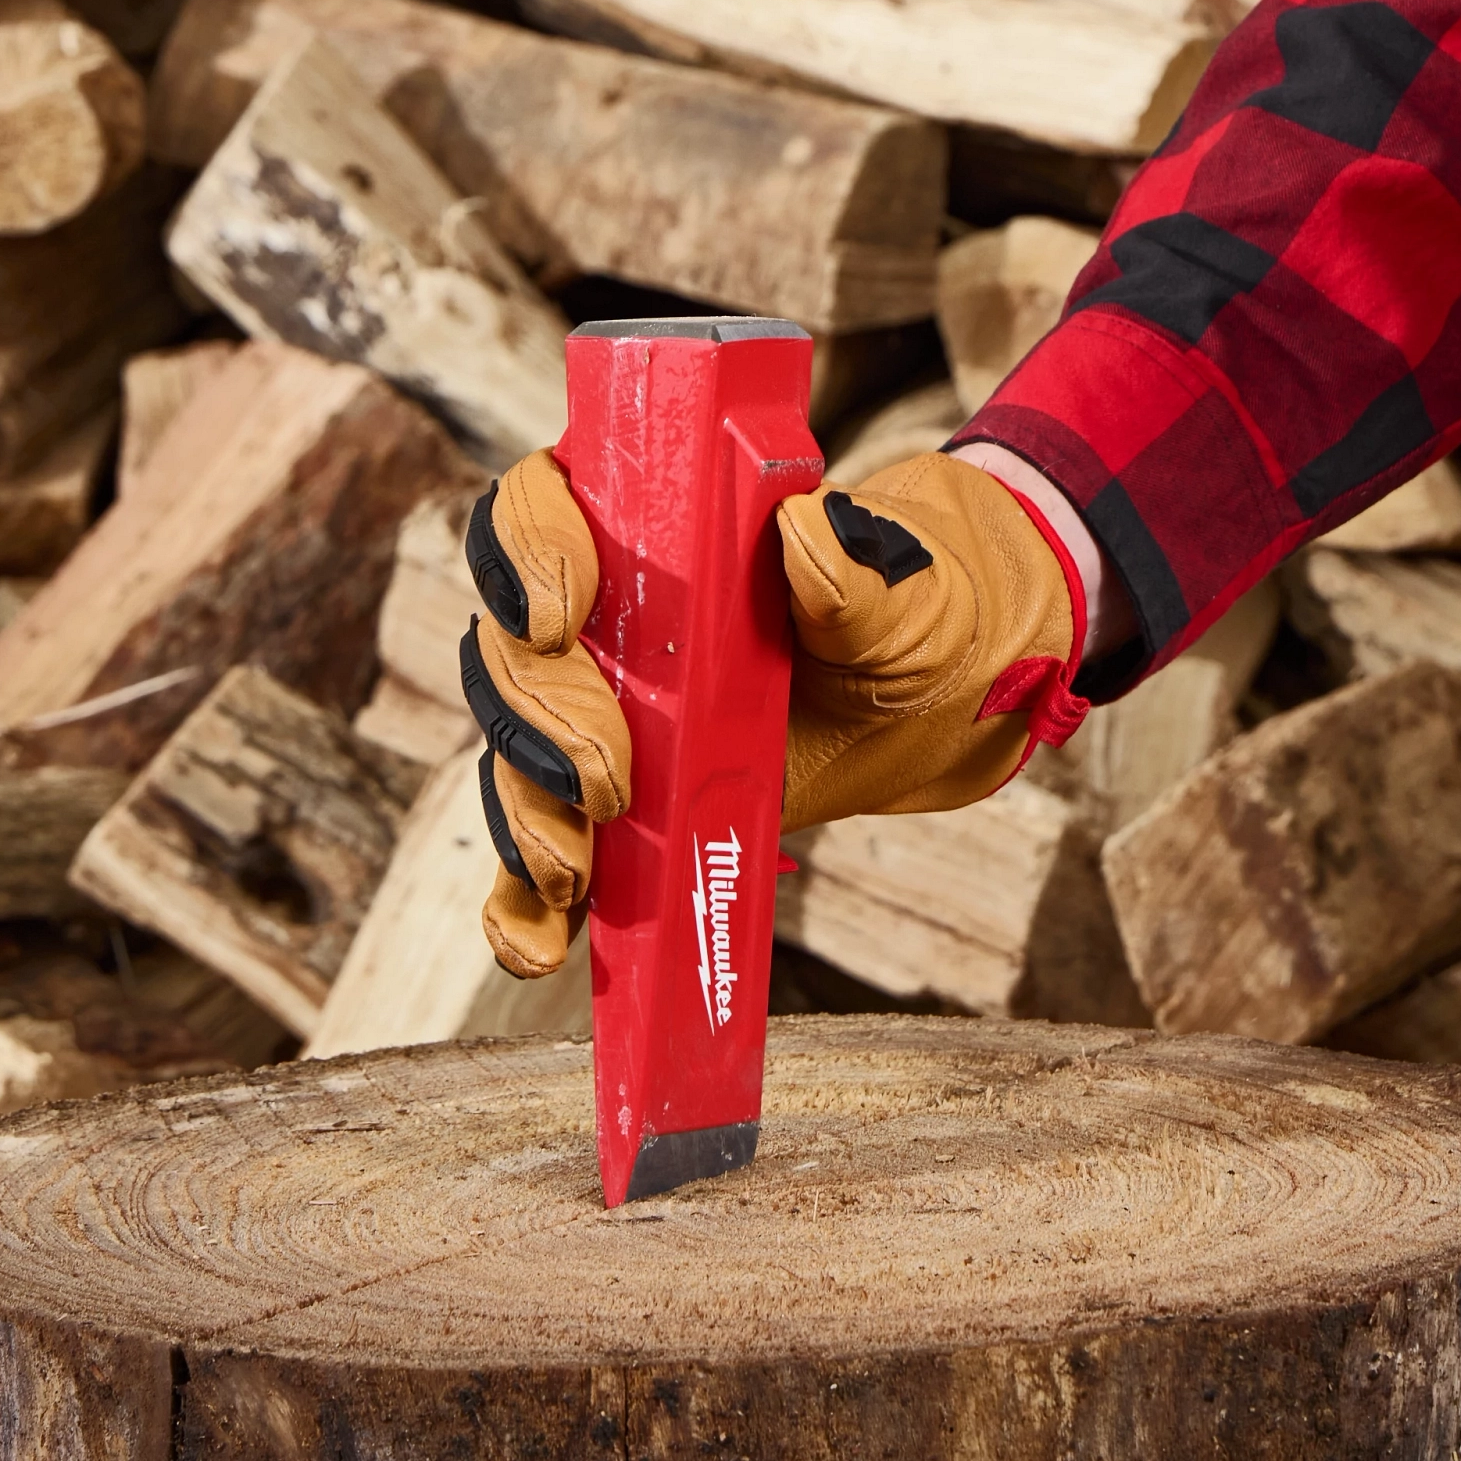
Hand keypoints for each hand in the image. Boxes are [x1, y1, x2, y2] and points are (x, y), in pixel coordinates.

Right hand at [461, 446, 1090, 977]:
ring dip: (526, 810)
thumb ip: (863, 567)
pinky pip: (546, 856)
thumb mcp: (910, 587)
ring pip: (516, 753)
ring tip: (576, 862)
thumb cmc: (917, 605)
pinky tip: (539, 949)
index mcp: (652, 528)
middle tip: (608, 775)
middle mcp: (607, 620)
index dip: (525, 551)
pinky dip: (526, 905)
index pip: (543, 511)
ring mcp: (608, 721)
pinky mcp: (625, 814)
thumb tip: (811, 541)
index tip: (562, 613)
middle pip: (514, 653)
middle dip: (540, 716)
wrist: (946, 690)